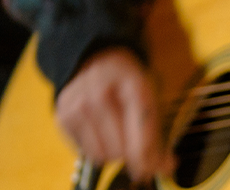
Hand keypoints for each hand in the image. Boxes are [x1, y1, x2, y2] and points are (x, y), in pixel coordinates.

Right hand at [55, 47, 173, 181]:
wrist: (98, 61)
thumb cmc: (130, 84)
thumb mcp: (152, 99)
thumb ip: (160, 134)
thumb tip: (167, 167)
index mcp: (133, 84)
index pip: (142, 131)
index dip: (152, 157)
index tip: (161, 168)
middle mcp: (101, 93)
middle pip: (122, 149)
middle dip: (135, 155)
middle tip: (139, 147)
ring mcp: (78, 105)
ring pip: (103, 155)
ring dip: (116, 152)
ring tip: (120, 134)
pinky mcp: (62, 117)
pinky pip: (86, 152)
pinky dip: (98, 148)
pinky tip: (102, 131)